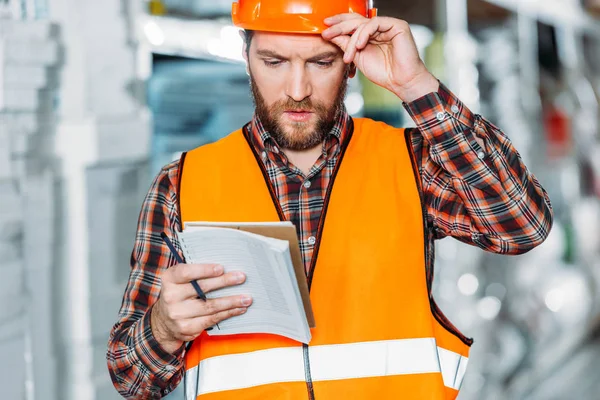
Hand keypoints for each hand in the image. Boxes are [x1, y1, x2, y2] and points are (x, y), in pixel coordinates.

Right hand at [151, 263, 251, 352]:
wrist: (163, 322)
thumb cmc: (179, 294)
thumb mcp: (179, 280)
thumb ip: (195, 271)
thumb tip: (224, 266)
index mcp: (169, 279)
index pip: (186, 272)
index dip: (204, 270)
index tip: (221, 268)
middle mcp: (171, 297)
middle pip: (202, 288)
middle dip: (225, 282)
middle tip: (241, 277)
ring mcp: (178, 314)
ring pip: (211, 306)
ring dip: (232, 301)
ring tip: (247, 298)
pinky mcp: (187, 328)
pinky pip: (212, 319)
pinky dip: (228, 313)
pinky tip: (239, 309)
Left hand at [322, 14, 438, 101]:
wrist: (401, 82)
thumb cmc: (383, 72)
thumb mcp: (358, 57)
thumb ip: (346, 45)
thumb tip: (331, 35)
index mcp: (371, 34)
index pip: (353, 23)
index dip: (338, 24)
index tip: (324, 29)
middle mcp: (380, 27)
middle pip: (356, 20)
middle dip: (339, 27)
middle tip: (327, 33)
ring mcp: (388, 25)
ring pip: (363, 23)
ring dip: (352, 38)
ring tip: (349, 55)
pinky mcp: (397, 25)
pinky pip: (375, 23)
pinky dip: (364, 34)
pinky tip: (359, 46)